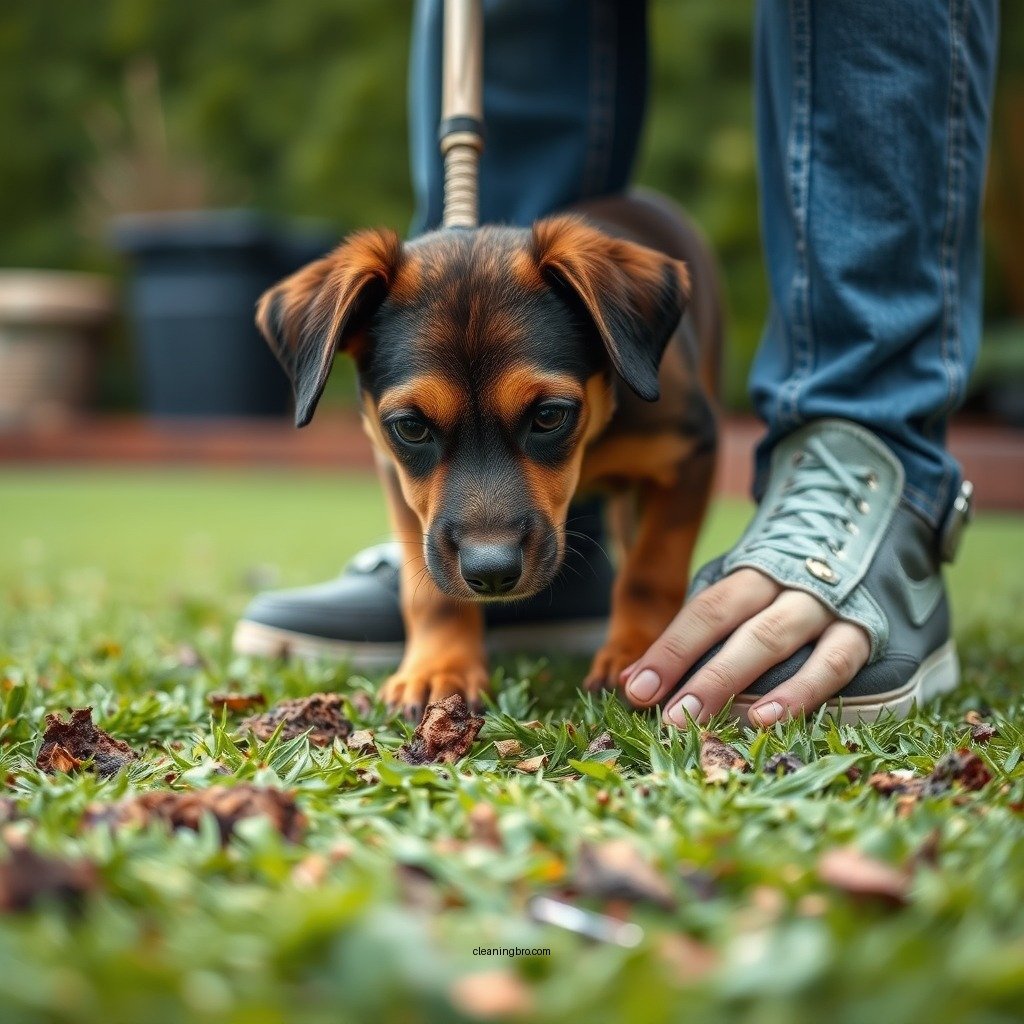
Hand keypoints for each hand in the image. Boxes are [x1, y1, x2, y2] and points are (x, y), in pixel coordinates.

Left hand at [620, 568, 870, 726]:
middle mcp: (784, 584)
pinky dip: (799, 692)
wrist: (871, 539)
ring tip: (696, 720)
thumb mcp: (745, 598)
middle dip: (692, 669)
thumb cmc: (789, 591)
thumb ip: (698, 636)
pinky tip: (765, 720)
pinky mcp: (864, 631)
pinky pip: (832, 663)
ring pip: (773, 638)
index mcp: (751, 574)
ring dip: (731, 680)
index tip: (634, 688)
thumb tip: (633, 679)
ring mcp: (825, 605)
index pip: (703, 610)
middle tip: (662, 713)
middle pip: (730, 621)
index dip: (668, 650)